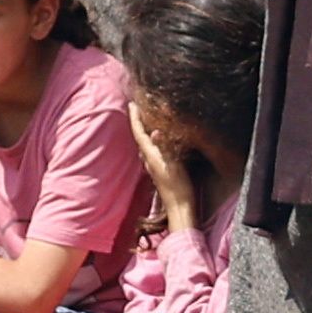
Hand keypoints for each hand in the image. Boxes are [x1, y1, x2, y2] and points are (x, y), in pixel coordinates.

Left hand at [133, 109, 204, 228]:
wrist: (180, 208)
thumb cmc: (178, 186)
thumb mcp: (173, 165)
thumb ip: (164, 148)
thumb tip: (155, 132)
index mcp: (151, 156)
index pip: (139, 133)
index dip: (135, 118)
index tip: (132, 104)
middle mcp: (149, 159)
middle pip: (140, 136)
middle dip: (138, 121)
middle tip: (138, 107)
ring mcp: (153, 166)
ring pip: (145, 144)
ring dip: (144, 131)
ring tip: (147, 119)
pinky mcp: (160, 170)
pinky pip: (152, 150)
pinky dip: (152, 140)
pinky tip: (157, 140)